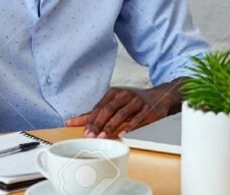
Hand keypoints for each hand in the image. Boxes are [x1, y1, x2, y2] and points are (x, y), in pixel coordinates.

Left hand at [66, 80, 184, 138]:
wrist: (158, 97)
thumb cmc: (132, 103)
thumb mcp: (113, 105)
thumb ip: (94, 114)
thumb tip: (71, 121)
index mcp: (113, 93)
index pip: (99, 107)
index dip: (91, 120)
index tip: (85, 132)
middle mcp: (124, 95)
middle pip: (108, 109)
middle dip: (98, 124)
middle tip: (91, 136)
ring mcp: (137, 101)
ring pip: (122, 113)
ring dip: (112, 126)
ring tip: (104, 136)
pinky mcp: (148, 108)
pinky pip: (139, 117)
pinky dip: (131, 125)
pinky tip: (124, 133)